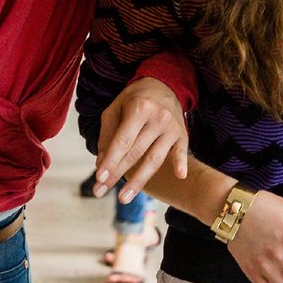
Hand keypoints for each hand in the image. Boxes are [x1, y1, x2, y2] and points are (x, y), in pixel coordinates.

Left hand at [95, 77, 189, 200]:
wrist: (164, 84)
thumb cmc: (134, 100)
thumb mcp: (115, 109)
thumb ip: (107, 135)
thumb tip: (101, 163)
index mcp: (139, 109)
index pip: (122, 140)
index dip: (111, 160)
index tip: (99, 178)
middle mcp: (158, 118)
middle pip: (136, 153)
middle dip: (117, 174)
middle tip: (100, 192)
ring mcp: (172, 127)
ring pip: (155, 159)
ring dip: (139, 180)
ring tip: (124, 198)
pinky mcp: (183, 134)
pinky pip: (182, 151)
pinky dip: (181, 163)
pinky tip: (180, 176)